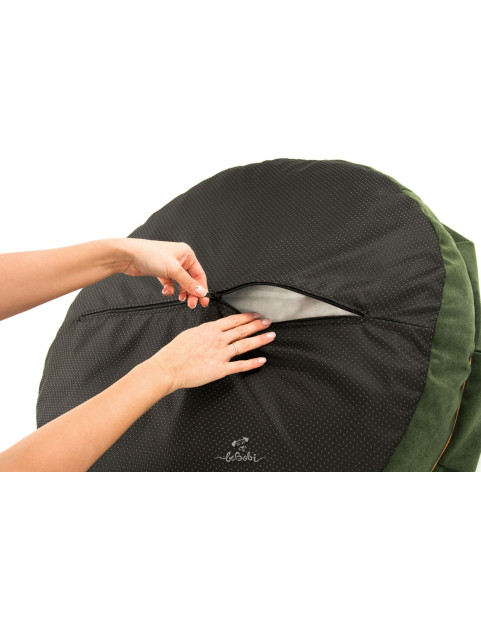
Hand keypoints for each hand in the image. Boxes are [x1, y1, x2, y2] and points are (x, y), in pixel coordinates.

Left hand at [117, 239, 209, 307]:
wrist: (128, 256)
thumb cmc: (149, 254)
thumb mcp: (174, 270)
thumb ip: (188, 282)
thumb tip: (201, 291)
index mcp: (187, 254)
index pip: (199, 274)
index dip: (201, 288)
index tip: (203, 300)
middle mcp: (180, 259)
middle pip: (191, 280)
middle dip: (192, 292)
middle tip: (192, 304)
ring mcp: (170, 266)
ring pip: (181, 283)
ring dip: (182, 292)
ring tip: (181, 299)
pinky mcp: (161, 272)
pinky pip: (170, 283)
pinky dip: (169, 289)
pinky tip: (166, 291)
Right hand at [151, 312, 275, 392]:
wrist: (168, 367)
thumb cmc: (175, 352)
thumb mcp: (190, 333)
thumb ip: (204, 331)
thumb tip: (212, 330)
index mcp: (209, 329)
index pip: (233, 320)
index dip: (246, 317)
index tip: (255, 315)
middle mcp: (217, 340)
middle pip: (242, 330)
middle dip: (257, 325)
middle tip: (268, 322)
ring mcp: (220, 354)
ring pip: (245, 344)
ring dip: (259, 339)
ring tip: (270, 335)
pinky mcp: (220, 369)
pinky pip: (240, 365)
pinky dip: (252, 363)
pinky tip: (261, 360)